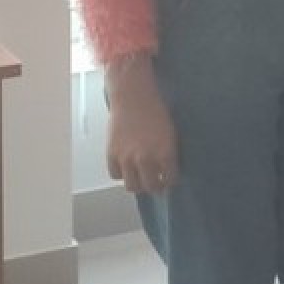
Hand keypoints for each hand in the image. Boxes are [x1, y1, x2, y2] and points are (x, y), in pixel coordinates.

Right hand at [105, 57, 177, 194]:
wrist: (134, 96)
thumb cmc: (157, 109)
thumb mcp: (170, 132)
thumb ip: (169, 152)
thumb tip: (167, 168)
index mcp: (165, 152)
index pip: (170, 179)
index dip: (171, 180)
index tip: (170, 179)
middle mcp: (146, 159)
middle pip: (151, 187)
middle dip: (156, 186)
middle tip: (157, 182)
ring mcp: (127, 158)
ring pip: (132, 186)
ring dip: (138, 184)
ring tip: (142, 178)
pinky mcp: (112, 155)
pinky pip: (115, 174)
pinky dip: (121, 173)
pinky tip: (127, 166)